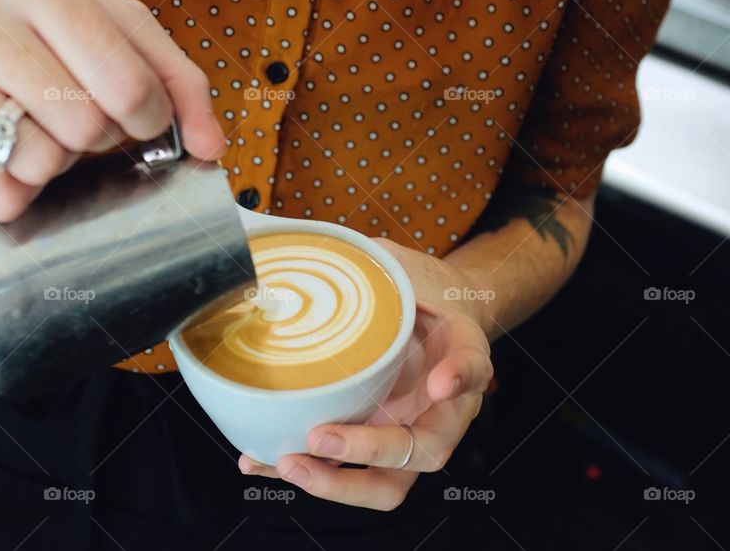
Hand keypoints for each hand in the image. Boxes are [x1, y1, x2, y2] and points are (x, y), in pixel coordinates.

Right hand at [0, 0, 225, 220]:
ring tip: (43, 124)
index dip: (150, 117)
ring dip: (59, 161)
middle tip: (83, 112)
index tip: (140, 113)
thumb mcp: (108, 18)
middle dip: (101, 135)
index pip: (128, 86)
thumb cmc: (31, 14)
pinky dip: (21, 187)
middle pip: (85, 129)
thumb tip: (214, 148)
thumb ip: (174, 76)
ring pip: (40, 164)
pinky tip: (11, 147)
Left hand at [237, 241, 492, 510]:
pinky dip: (304, 471)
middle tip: (321, 436)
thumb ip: (392, 267)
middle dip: (368, 453)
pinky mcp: (370, 438)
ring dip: (334, 481)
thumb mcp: (412, 268)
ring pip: (384, 481)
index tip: (440, 381)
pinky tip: (262, 462)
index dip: (459, 379)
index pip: (472, 369)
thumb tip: (345, 252)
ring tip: (287, 462)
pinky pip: (342, 468)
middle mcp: (440, 408)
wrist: (429, 312)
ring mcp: (404, 430)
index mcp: (462, 357)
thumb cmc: (423, 291)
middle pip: (421, 454)